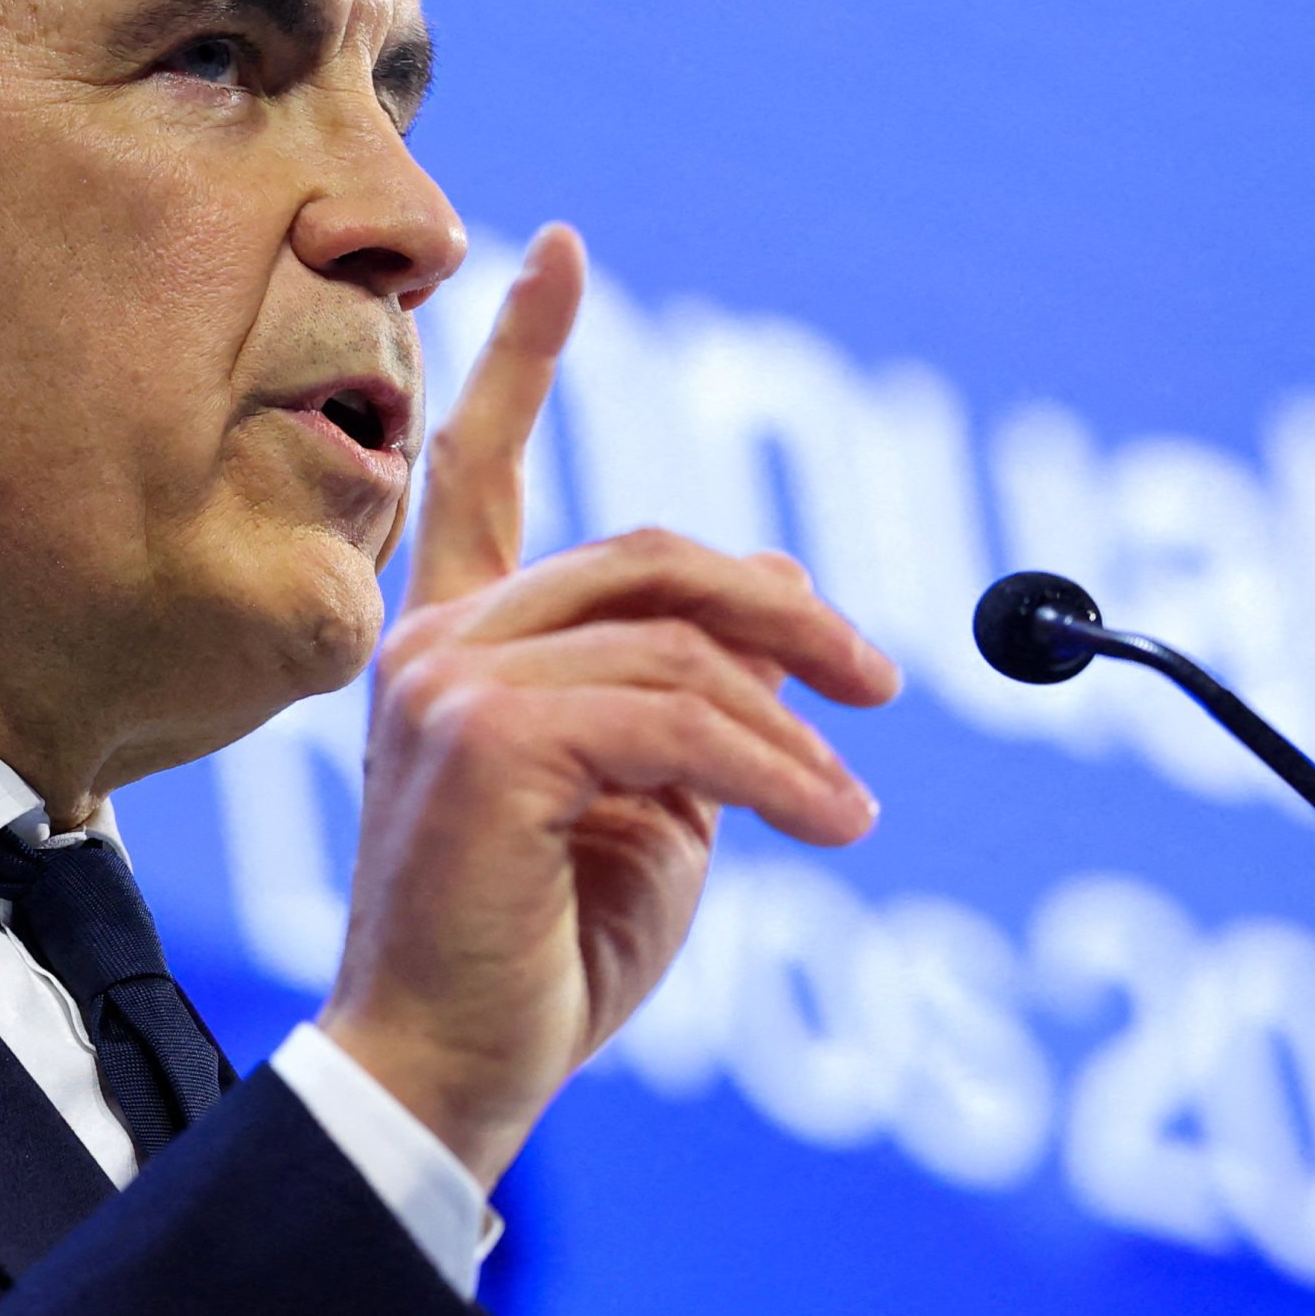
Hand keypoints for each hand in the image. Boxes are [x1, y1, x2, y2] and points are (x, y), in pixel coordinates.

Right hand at [314, 225, 902, 1187]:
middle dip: (782, 608)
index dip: (524, 353)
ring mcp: (446, 682)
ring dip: (795, 729)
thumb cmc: (539, 951)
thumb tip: (777, 598)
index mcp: (454, 644)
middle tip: (880, 681)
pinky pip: (675, 719)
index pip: (479, 467)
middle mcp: (434, 642)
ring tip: (853, 807)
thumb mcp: (647, 801)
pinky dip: (777, 771)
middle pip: (647, 556)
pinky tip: (828, 825)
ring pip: (677, 646)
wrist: (454, 1066)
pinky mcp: (485, 737)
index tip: (559, 250)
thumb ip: (687, 699)